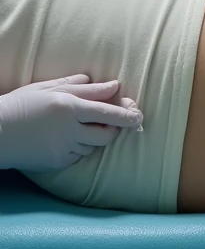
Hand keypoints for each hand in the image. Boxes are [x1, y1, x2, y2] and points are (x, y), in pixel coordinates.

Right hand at [0, 75, 143, 172]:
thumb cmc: (21, 104)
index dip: (126, 116)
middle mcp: (68, 130)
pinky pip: (78, 156)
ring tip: (83, 126)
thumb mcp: (49, 88)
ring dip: (95, 137)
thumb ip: (82, 87)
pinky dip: (80, 148)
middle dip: (115, 129)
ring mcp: (62, 149)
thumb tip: (111, 85)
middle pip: (105, 134)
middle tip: (115, 122)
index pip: (106, 113)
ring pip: (92, 146)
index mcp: (68, 106)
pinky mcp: (56, 164)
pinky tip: (68, 138)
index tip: (139, 116)